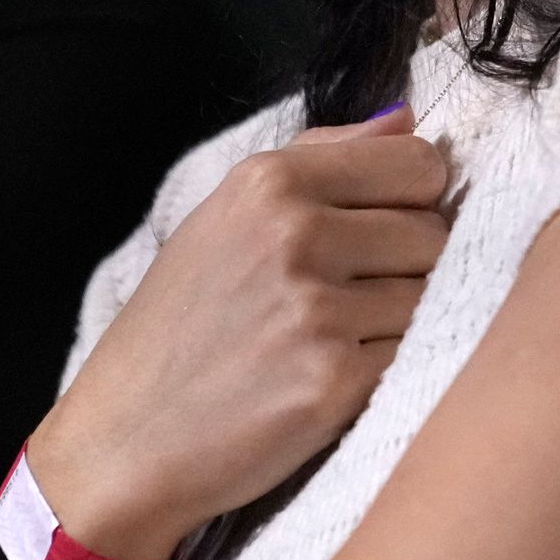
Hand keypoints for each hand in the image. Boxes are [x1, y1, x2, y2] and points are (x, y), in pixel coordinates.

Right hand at [28, 108, 450, 559]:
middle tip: (352, 300)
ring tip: (339, 341)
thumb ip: (322, 156)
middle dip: (411, 266)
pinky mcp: (334, 381)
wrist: (125, 440)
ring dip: (402, 322)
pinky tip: (335, 380)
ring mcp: (317, 310)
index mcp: (270, 181)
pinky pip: (416, 356)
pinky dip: (390, 371)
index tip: (383, 231)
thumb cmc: (179, 328)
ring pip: (433, 295)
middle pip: (435, 232)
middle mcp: (296, 234)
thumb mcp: (226, 217)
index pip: (419, 163)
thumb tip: (409, 118)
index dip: (415, 201)